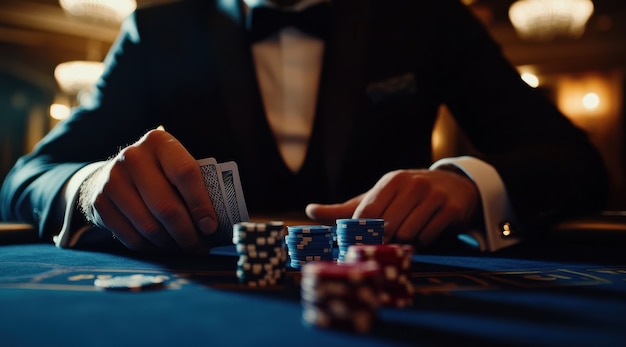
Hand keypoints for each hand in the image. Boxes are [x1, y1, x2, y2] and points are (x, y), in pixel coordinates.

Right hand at [79, 129, 217, 252]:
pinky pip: (131, 237)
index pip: (185, 174)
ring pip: (149, 226)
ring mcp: (112, 180)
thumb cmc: (159, 173)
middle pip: (166, 206)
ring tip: (185, 248)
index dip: (201, 204)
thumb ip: (196, 186)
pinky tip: (164, 247)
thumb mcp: (176, 166)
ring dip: (171, 245)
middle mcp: (133, 157)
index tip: (211, 227)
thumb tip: (213, 225)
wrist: (113, 173)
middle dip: (187, 233)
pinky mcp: (100, 203)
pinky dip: (152, 248)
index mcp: (159, 142)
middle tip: (200, 247)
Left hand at [305, 169, 479, 247]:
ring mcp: (433, 195)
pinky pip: (429, 237)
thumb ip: (344, 209)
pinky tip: (426, 230)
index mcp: (391, 181)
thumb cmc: (406, 197)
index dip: (362, 233)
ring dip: (407, 240)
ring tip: (409, 231)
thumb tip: (309, 211)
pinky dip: (425, 240)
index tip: (362, 242)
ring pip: (408, 234)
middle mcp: (412, 184)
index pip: (367, 214)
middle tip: (389, 238)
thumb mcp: (376, 198)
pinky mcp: (450, 208)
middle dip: (386, 238)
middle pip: (387, 227)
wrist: (453, 187)